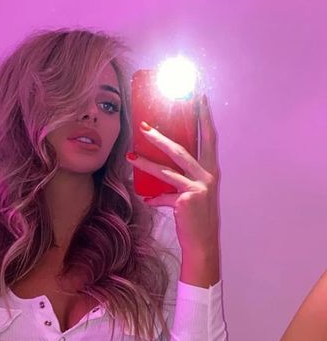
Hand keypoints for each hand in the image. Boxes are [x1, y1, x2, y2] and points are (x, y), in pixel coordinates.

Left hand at [127, 95, 220, 285]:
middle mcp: (207, 176)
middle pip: (180, 150)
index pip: (209, 138)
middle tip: (144, 126)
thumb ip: (181, 181)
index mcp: (210, 171)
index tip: (199, 97)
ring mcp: (197, 188)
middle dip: (160, 137)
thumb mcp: (193, 195)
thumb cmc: (196, 218)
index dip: (204, 117)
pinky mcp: (185, 200)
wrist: (202, 244)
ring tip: (130, 155)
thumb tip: (157, 176)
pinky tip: (146, 200)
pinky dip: (153, 198)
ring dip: (145, 163)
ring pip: (166, 170)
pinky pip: (162, 196)